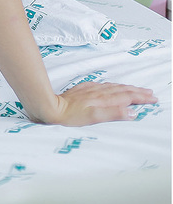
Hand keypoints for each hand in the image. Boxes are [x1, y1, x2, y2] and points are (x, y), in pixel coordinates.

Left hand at [37, 81, 157, 125]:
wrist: (50, 107)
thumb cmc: (70, 116)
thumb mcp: (94, 118)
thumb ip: (113, 114)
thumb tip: (132, 112)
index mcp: (103, 100)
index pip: (127, 97)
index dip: (141, 98)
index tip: (152, 98)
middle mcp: (98, 92)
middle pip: (122, 90)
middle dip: (137, 92)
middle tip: (150, 93)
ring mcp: (90, 90)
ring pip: (113, 87)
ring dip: (127, 88)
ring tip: (136, 89)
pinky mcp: (82, 89)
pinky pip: (102, 85)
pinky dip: (112, 86)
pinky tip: (111, 87)